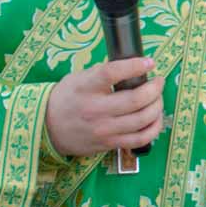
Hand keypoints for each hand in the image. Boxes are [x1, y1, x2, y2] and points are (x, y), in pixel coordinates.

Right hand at [45, 57, 164, 157]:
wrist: (47, 127)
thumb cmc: (67, 98)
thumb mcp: (79, 78)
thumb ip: (104, 73)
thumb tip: (135, 67)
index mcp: (85, 87)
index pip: (112, 73)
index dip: (135, 66)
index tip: (149, 63)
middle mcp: (94, 109)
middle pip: (135, 99)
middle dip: (155, 88)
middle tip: (158, 82)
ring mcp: (103, 129)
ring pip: (142, 119)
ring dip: (157, 107)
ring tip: (157, 99)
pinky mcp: (108, 144)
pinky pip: (140, 139)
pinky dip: (154, 128)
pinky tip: (155, 118)